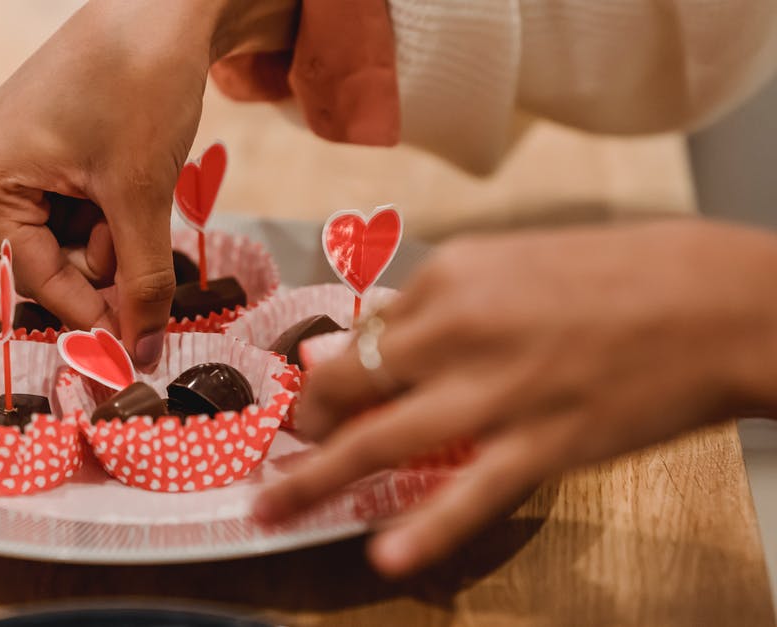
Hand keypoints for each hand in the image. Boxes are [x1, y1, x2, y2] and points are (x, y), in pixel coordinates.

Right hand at [0, 0, 295, 369]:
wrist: (163, 6)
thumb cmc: (141, 87)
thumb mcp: (141, 196)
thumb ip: (143, 281)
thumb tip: (142, 350)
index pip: (33, 273)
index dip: (87, 313)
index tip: (129, 347)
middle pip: (46, 253)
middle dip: (103, 263)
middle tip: (150, 263)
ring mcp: (8, 146)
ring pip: (63, 229)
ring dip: (110, 234)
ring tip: (142, 193)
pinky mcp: (38, 135)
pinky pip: (68, 197)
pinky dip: (106, 206)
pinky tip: (132, 178)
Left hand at [254, 219, 776, 575]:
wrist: (721, 302)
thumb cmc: (628, 272)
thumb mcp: (521, 261)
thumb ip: (454, 301)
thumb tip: (397, 336)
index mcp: (451, 274)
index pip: (367, 331)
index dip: (333, 369)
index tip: (315, 392)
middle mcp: (456, 329)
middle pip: (351, 382)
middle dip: (307, 421)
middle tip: (282, 448)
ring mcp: (494, 391)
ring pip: (381, 439)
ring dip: (318, 478)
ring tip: (273, 506)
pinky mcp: (540, 443)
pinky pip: (467, 492)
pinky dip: (423, 528)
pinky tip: (383, 553)